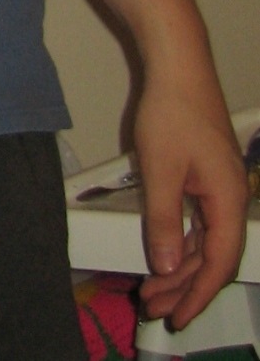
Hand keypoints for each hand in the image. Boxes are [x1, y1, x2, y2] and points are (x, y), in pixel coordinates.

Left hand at [134, 76, 247, 328]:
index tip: (177, 317)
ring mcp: (220, 185)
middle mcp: (231, 196)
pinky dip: (182, 240)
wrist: (178, 64)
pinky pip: (200, 220)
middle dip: (185, 286)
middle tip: (154, 308)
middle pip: (213, 256)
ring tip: (152, 288)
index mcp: (227, 198)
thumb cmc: (171, 112)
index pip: (218, 262)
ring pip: (205, 240)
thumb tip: (165, 266)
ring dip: (180, 266)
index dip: (198, 294)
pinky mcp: (207, 175)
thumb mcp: (160, 170)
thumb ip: (163, 221)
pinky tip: (164, 253)